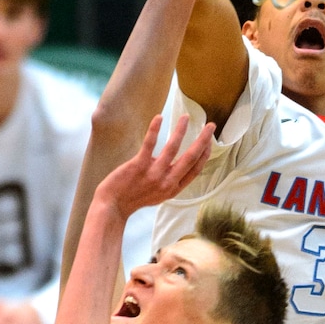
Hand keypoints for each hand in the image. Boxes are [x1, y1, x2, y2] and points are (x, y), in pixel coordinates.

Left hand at [96, 114, 214, 222]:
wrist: (113, 206)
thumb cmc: (135, 198)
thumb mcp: (159, 194)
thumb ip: (170, 179)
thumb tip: (175, 161)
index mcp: (173, 188)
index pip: (195, 169)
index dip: (205, 154)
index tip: (210, 141)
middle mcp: (167, 182)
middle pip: (190, 158)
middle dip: (203, 140)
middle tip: (211, 125)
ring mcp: (153, 174)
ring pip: (172, 148)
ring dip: (181, 130)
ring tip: (186, 117)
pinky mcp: (138, 166)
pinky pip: (149, 144)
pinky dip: (155, 130)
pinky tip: (159, 117)